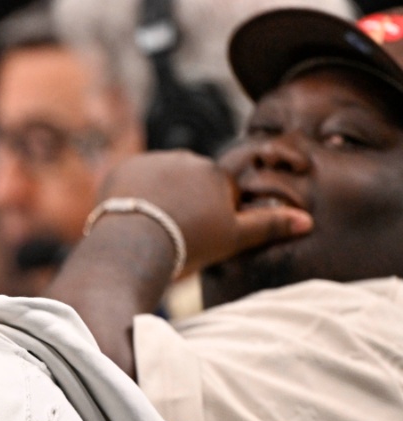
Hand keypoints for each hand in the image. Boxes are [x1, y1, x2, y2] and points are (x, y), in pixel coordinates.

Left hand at [97, 150, 311, 274]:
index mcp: (217, 175)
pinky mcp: (126, 168)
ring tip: (153, 229)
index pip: (222, 190)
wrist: (134, 246)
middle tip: (175, 235)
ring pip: (162, 180)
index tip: (200, 233)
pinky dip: (135, 196)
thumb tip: (308, 220)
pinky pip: (134, 181)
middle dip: (187, 204)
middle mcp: (189, 159)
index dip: (213, 214)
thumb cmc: (188, 246)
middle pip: (191, 183)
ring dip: (160, 198)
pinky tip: (132, 219)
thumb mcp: (232, 239)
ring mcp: (156, 161)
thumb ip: (269, 226)